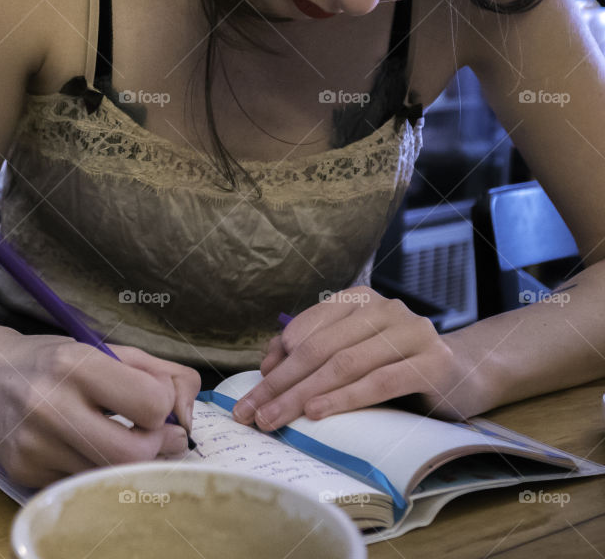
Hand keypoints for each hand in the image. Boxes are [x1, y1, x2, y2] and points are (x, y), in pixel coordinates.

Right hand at [0, 307, 200, 487]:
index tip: (156, 400)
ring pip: (110, 475)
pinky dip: (98, 470)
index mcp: (73, 365)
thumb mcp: (101, 348)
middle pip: (132, 453)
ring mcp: (35, 447)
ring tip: (128, 440)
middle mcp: (50, 407)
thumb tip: (188, 409)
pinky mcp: (26, 474)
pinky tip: (89, 448)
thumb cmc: (51, 359)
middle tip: (159, 434)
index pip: (149, 403)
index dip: (163, 405)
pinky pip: (82, 484)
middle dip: (157, 446)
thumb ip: (156, 370)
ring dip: (131, 462)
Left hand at [230, 287, 482, 429]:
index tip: (252, 390)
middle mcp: (384, 308)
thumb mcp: (353, 352)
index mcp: (359, 299)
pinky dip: (345, 398)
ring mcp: (411, 332)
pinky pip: (379, 382)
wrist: (465, 375)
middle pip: (320, 349)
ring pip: (345, 364)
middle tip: (252, 412)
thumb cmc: (397, 365)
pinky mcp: (432, 363)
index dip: (276, 359)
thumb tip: (268, 363)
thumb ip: (313, 349)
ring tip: (275, 418)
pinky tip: (318, 413)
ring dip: (304, 394)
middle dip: (281, 383)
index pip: (307, 328)